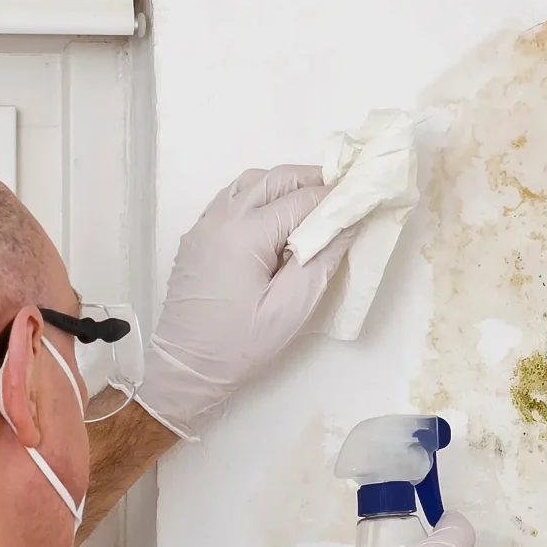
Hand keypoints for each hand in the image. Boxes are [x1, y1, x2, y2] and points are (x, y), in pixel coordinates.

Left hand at [135, 166, 345, 437]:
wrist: (184, 368)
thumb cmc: (238, 346)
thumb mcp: (291, 309)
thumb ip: (322, 259)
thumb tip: (348, 222)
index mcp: (245, 234)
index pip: (301, 199)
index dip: (335, 197)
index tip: (361, 198)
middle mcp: (221, 218)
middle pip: (274, 178)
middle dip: (311, 180)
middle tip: (342, 195)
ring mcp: (204, 225)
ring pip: (250, 182)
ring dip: (284, 185)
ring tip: (312, 206)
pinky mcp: (197, 236)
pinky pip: (231, 198)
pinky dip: (258, 196)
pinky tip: (275, 219)